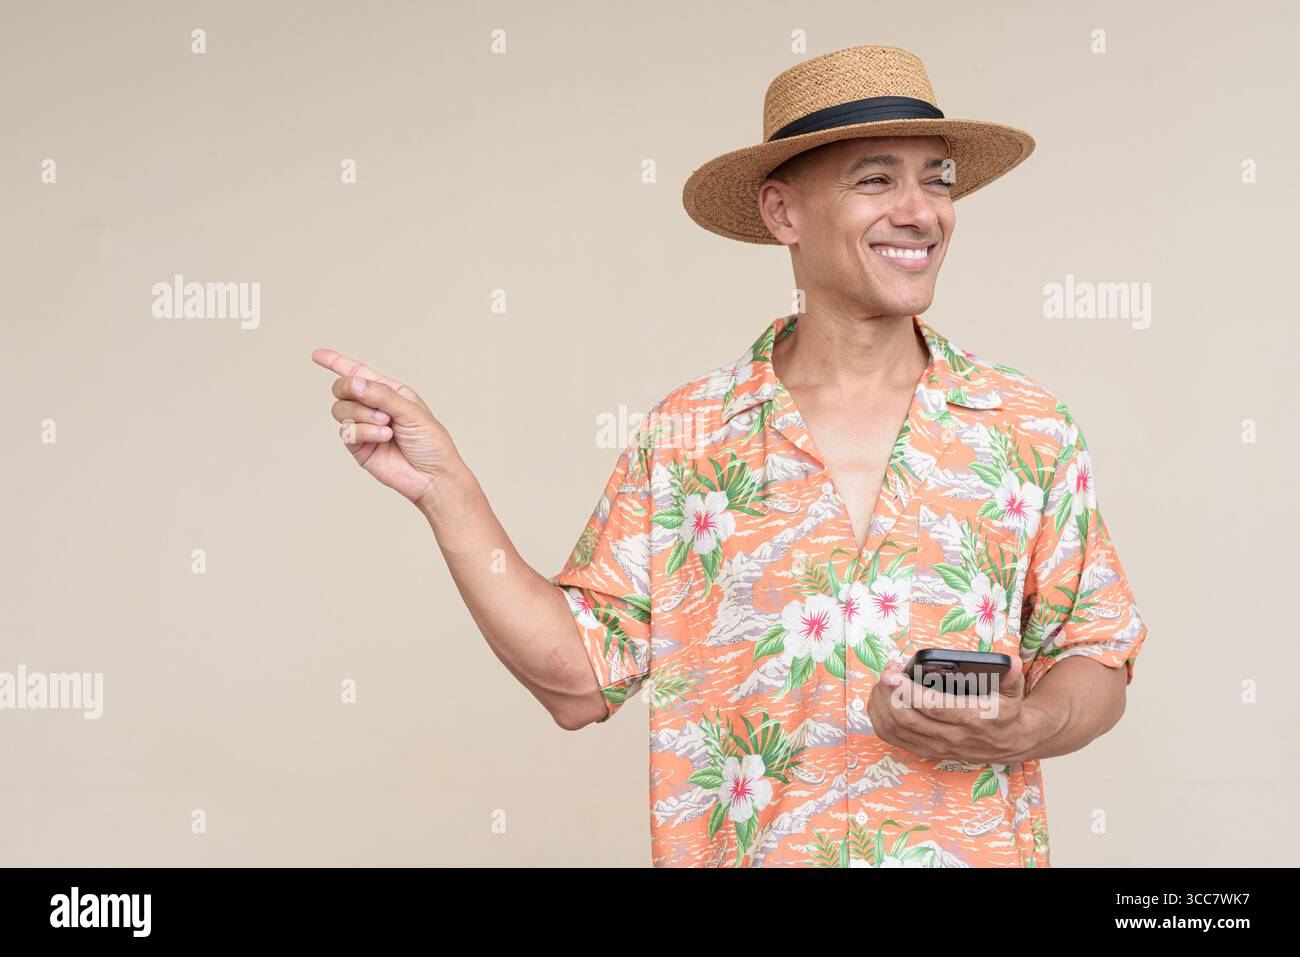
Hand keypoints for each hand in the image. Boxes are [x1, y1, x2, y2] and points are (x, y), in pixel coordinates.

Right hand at [311, 348, 461, 505]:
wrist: (432, 476)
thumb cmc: (430, 442)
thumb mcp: (411, 411)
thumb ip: (381, 395)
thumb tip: (353, 383)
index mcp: (388, 391)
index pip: (357, 372)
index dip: (335, 362)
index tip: (316, 355)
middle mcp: (373, 407)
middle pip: (342, 389)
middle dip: (350, 390)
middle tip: (370, 401)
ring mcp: (364, 427)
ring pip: (340, 410)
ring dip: (363, 415)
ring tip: (387, 425)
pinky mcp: (359, 447)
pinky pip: (347, 432)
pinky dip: (365, 432)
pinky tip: (384, 437)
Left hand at [866, 654, 1049, 763]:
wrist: (1008, 744)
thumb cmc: (1005, 712)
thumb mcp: (1013, 693)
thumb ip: (1011, 676)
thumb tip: (1010, 662)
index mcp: (971, 719)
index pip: (933, 707)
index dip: (908, 691)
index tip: (893, 673)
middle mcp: (950, 737)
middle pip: (906, 718)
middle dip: (889, 693)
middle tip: (888, 671)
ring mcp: (935, 746)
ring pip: (895, 729)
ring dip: (881, 704)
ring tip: (883, 682)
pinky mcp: (925, 750)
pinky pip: (893, 738)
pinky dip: (880, 718)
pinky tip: (880, 699)